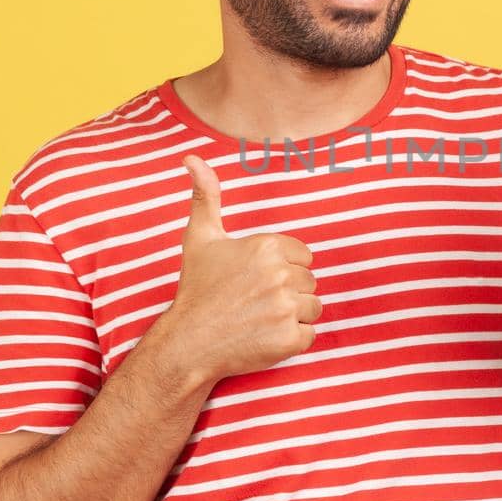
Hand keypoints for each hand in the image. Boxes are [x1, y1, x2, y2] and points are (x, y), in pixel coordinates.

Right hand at [143, 155, 321, 389]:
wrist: (188, 342)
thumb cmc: (196, 289)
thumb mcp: (200, 238)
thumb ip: (205, 196)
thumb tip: (192, 158)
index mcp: (267, 246)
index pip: (304, 256)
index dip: (283, 269)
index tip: (257, 280)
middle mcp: (280, 275)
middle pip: (309, 282)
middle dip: (289, 292)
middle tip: (256, 301)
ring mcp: (286, 309)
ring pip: (313, 307)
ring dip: (293, 315)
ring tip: (261, 318)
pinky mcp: (289, 340)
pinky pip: (310, 335)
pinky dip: (292, 339)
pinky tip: (265, 336)